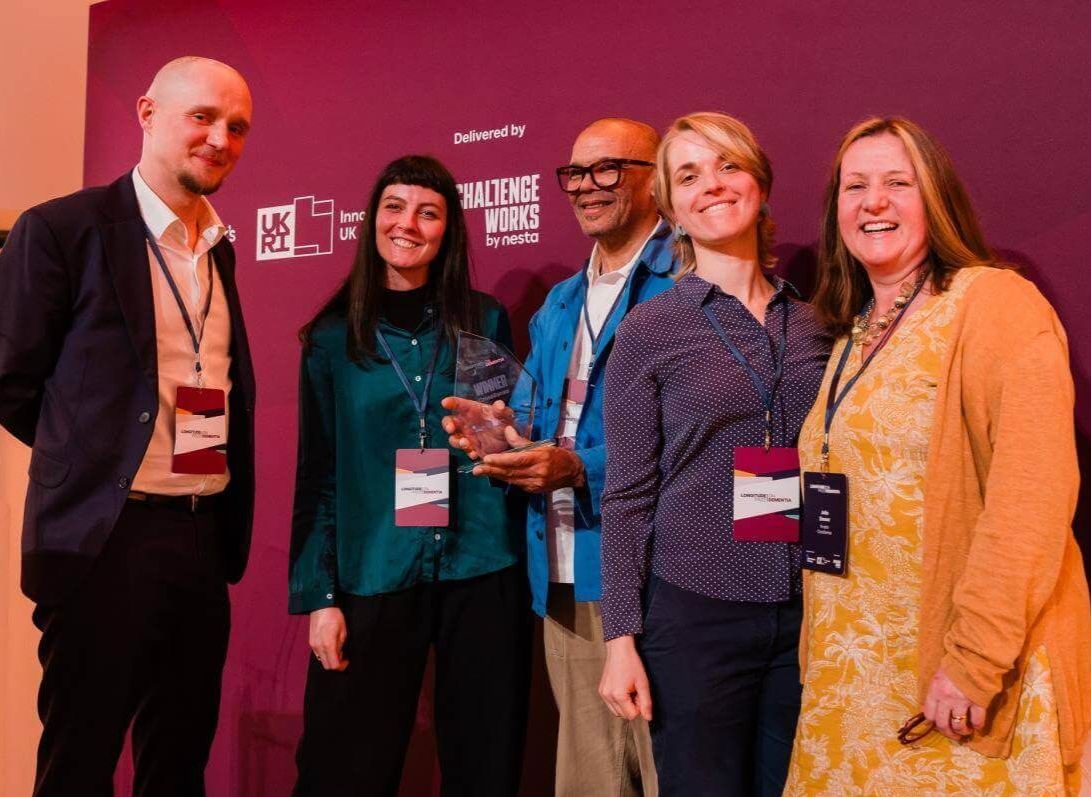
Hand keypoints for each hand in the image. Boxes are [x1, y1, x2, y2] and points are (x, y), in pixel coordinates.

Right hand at [309, 606, 348, 670]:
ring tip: (336, 650)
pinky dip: (324, 654)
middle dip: (336, 664)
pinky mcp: (311, 642)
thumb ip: (341, 646)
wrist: (321, 606)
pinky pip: (318, 654)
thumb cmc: (334, 617)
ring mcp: (313, 645)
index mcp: (328, 644)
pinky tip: (330, 647)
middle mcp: (319, 647)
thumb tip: (340, 655)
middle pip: (327, 666)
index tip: (346, 661)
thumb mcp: (343, 631)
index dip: (342, 666)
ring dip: (330, 659)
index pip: (334, 665)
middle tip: (342, 657)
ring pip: (322, 660)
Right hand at [440, 396, 513, 459]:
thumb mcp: (505, 415)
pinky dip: (468, 452)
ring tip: (466, 443)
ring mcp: (467, 436)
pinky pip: (465, 451)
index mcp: (473, 411)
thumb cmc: (504, 424)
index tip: (445, 403)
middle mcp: (466, 423)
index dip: (451, 402)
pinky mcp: (471, 448)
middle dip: (448, 424)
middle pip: (450, 421)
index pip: (459, 404)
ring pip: (454, 438)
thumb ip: (501, 410)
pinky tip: (473, 453)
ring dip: (457, 441)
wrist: (509, 442)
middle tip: (451, 428)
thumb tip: (499, 406)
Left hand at [471, 426, 585, 492]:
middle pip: (511, 472)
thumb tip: (507, 430)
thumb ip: (522, 441)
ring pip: (512, 479)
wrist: (573, 472)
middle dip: (492, 470)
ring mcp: (536, 484)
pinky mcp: (534, 490)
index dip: (501, 460)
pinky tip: (496, 475)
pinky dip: (506, 479)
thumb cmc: (557, 455)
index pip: (517, 460)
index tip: (487, 459)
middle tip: (477, 469)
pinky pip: (517, 484)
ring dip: (496, 476)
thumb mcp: (542, 444)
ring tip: (481, 472)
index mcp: (540, 458)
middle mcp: (538, 472)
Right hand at [599, 635, 652, 721]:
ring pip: (616, 711)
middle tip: (634, 691)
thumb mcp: (643, 683)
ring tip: (629, 690)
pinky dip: (618, 701)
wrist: (619, 649)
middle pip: (623, 715)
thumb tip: (648, 718)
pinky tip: (622, 688)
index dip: (638, 707)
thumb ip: (646, 703)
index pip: (631, 715)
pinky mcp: (601, 690)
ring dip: (624, 705)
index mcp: (618, 696)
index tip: (639, 693)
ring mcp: (603, 693)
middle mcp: (608, 696)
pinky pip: (611, 704)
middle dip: (631, 707)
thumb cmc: (632, 663)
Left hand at [923, 667, 985, 739]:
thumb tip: (929, 709)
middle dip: (949, 733)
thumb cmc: (954, 665)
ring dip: (962, 731)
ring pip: (959, 726)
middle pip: (943, 724)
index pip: (929, 715)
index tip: (939, 724)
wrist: (973, 656)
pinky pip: (977, 721)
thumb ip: (934, 693)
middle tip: (954, 735)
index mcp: (934, 691)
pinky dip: (978, 725)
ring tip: (966, 730)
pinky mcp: (978, 702)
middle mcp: (946, 698)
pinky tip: (977, 725)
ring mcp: (962, 701)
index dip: (934, 723)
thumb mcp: (938, 677)